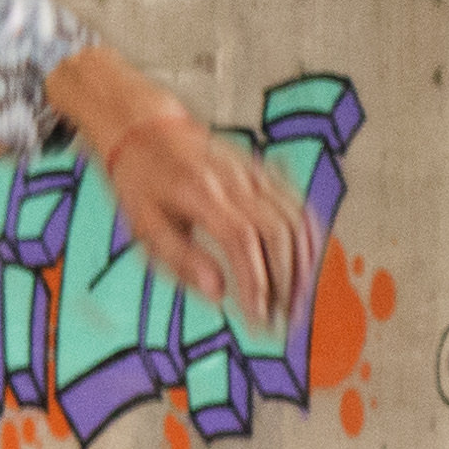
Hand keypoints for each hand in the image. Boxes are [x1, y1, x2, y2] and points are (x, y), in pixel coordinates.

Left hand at [96, 110, 313, 327]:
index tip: (259, 318)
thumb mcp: (143, 225)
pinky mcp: (264, 171)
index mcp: (199, 192)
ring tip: (295, 304)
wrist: (145, 128)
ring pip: (296, 219)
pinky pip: (298, 206)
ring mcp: (254, 172)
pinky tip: (305, 269)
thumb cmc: (140, 181)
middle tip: (283, 321)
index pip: (242, 240)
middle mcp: (234, 179)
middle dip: (287, 281)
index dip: (257, 281)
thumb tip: (219, 296)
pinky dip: (308, 240)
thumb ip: (180, 260)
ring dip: (303, 266)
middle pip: (278, 231)